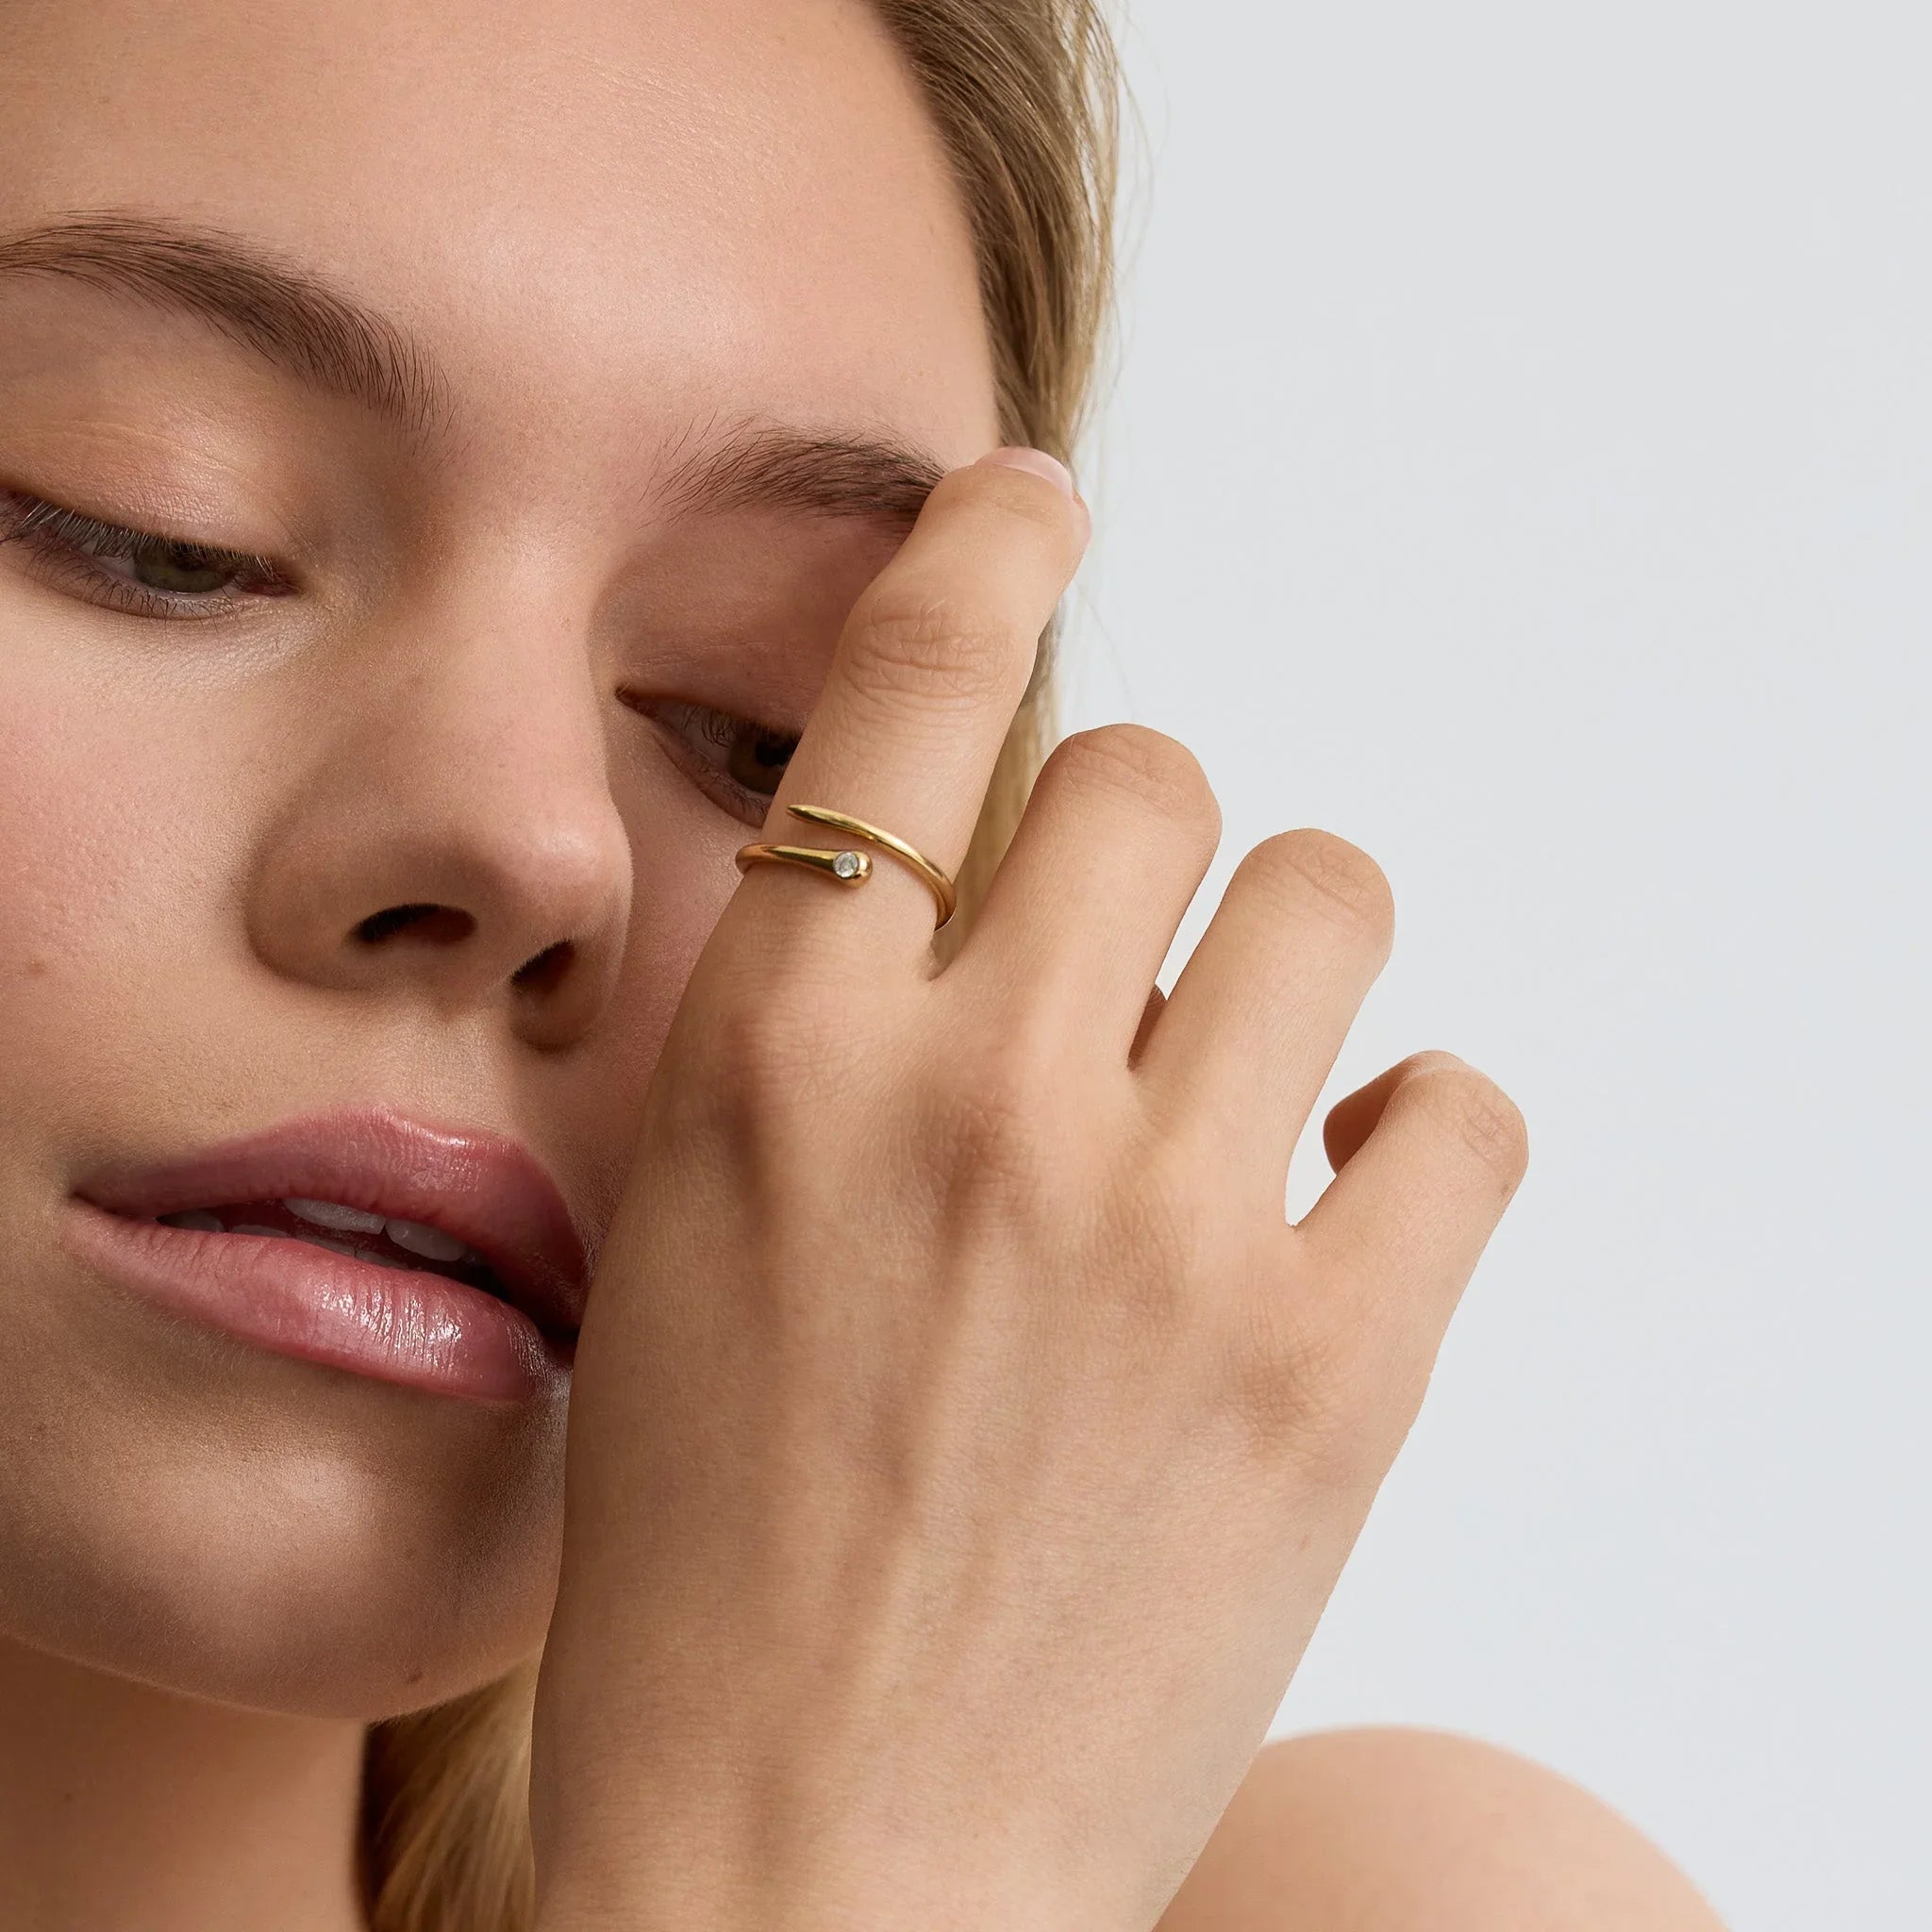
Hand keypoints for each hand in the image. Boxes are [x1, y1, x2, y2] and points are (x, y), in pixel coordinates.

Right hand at [526, 449, 1528, 1931]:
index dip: (983, 549)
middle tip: (1137, 974)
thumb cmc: (714, 1574)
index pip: (903, 688)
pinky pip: (1463, 1110)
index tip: (1035, 498)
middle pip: (1163, 773)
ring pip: (1329, 895)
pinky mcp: (1332, 1362)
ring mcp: (1163, 1224)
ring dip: (1294, 967)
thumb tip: (991, 901)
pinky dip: (1414, 1140)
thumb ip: (824, 1044)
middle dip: (1153, 850)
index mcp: (775, 1059)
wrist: (803, 1869)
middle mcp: (969, 1096)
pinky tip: (1335, 1217)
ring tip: (1246, 1092)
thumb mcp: (695, 1247)